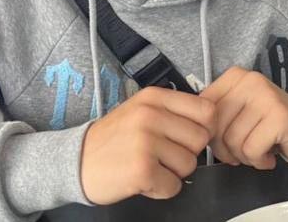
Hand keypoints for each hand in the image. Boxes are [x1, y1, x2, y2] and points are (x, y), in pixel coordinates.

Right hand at [79, 87, 215, 204]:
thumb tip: (211, 119)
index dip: (204, 128)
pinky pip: (174, 186)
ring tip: (150, 165)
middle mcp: (150, 115)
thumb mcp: (141, 110)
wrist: (76, 162)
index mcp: (154, 97)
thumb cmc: (114, 139)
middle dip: (187, 153)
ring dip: (173, 172)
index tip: (188, 137)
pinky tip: (143, 179)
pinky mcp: (142, 170)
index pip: (207, 110)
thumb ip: (173, 111)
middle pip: (201, 140)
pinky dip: (161, 189)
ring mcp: (146, 142)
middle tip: (162, 155)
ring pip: (189, 165)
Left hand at [200, 67, 287, 169]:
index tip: (225, 139)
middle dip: (226, 149)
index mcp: (235, 76)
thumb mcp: (239, 111)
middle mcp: (251, 81)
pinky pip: (252, 149)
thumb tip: (196, 132)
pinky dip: (258, 160)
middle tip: (244, 150)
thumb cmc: (269, 123)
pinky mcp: (281, 117)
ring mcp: (267, 97)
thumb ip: (216, 116)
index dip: (210, 133)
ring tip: (258, 151)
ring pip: (233, 141)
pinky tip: (268, 156)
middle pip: (216, 127)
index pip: (202, 110)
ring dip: (244, 156)